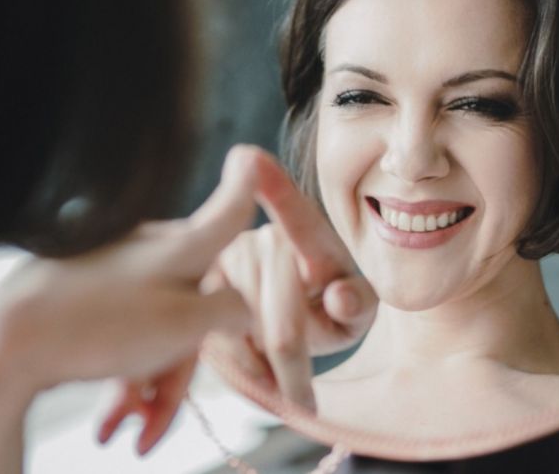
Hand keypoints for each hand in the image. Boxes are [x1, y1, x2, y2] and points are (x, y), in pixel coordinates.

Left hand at [0, 146, 259, 472]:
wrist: (7, 338)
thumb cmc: (96, 326)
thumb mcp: (183, 325)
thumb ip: (229, 310)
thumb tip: (246, 306)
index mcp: (182, 247)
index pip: (230, 206)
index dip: (249, 180)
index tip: (255, 155)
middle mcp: (153, 250)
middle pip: (198, 301)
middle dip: (183, 366)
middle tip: (158, 418)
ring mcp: (120, 269)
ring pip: (161, 325)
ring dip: (151, 382)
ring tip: (129, 426)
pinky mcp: (92, 291)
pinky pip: (128, 330)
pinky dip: (126, 372)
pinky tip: (113, 412)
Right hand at [205, 148, 376, 410]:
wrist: (298, 321)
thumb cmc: (332, 311)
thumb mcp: (356, 314)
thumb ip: (357, 305)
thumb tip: (341, 295)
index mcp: (312, 240)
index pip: (296, 214)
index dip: (273, 185)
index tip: (248, 157)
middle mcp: (264, 240)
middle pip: (276, 304)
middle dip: (290, 359)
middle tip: (304, 401)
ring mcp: (228, 259)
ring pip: (241, 323)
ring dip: (258, 363)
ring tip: (279, 385)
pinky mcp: (201, 285)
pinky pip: (210, 329)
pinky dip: (229, 359)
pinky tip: (252, 373)